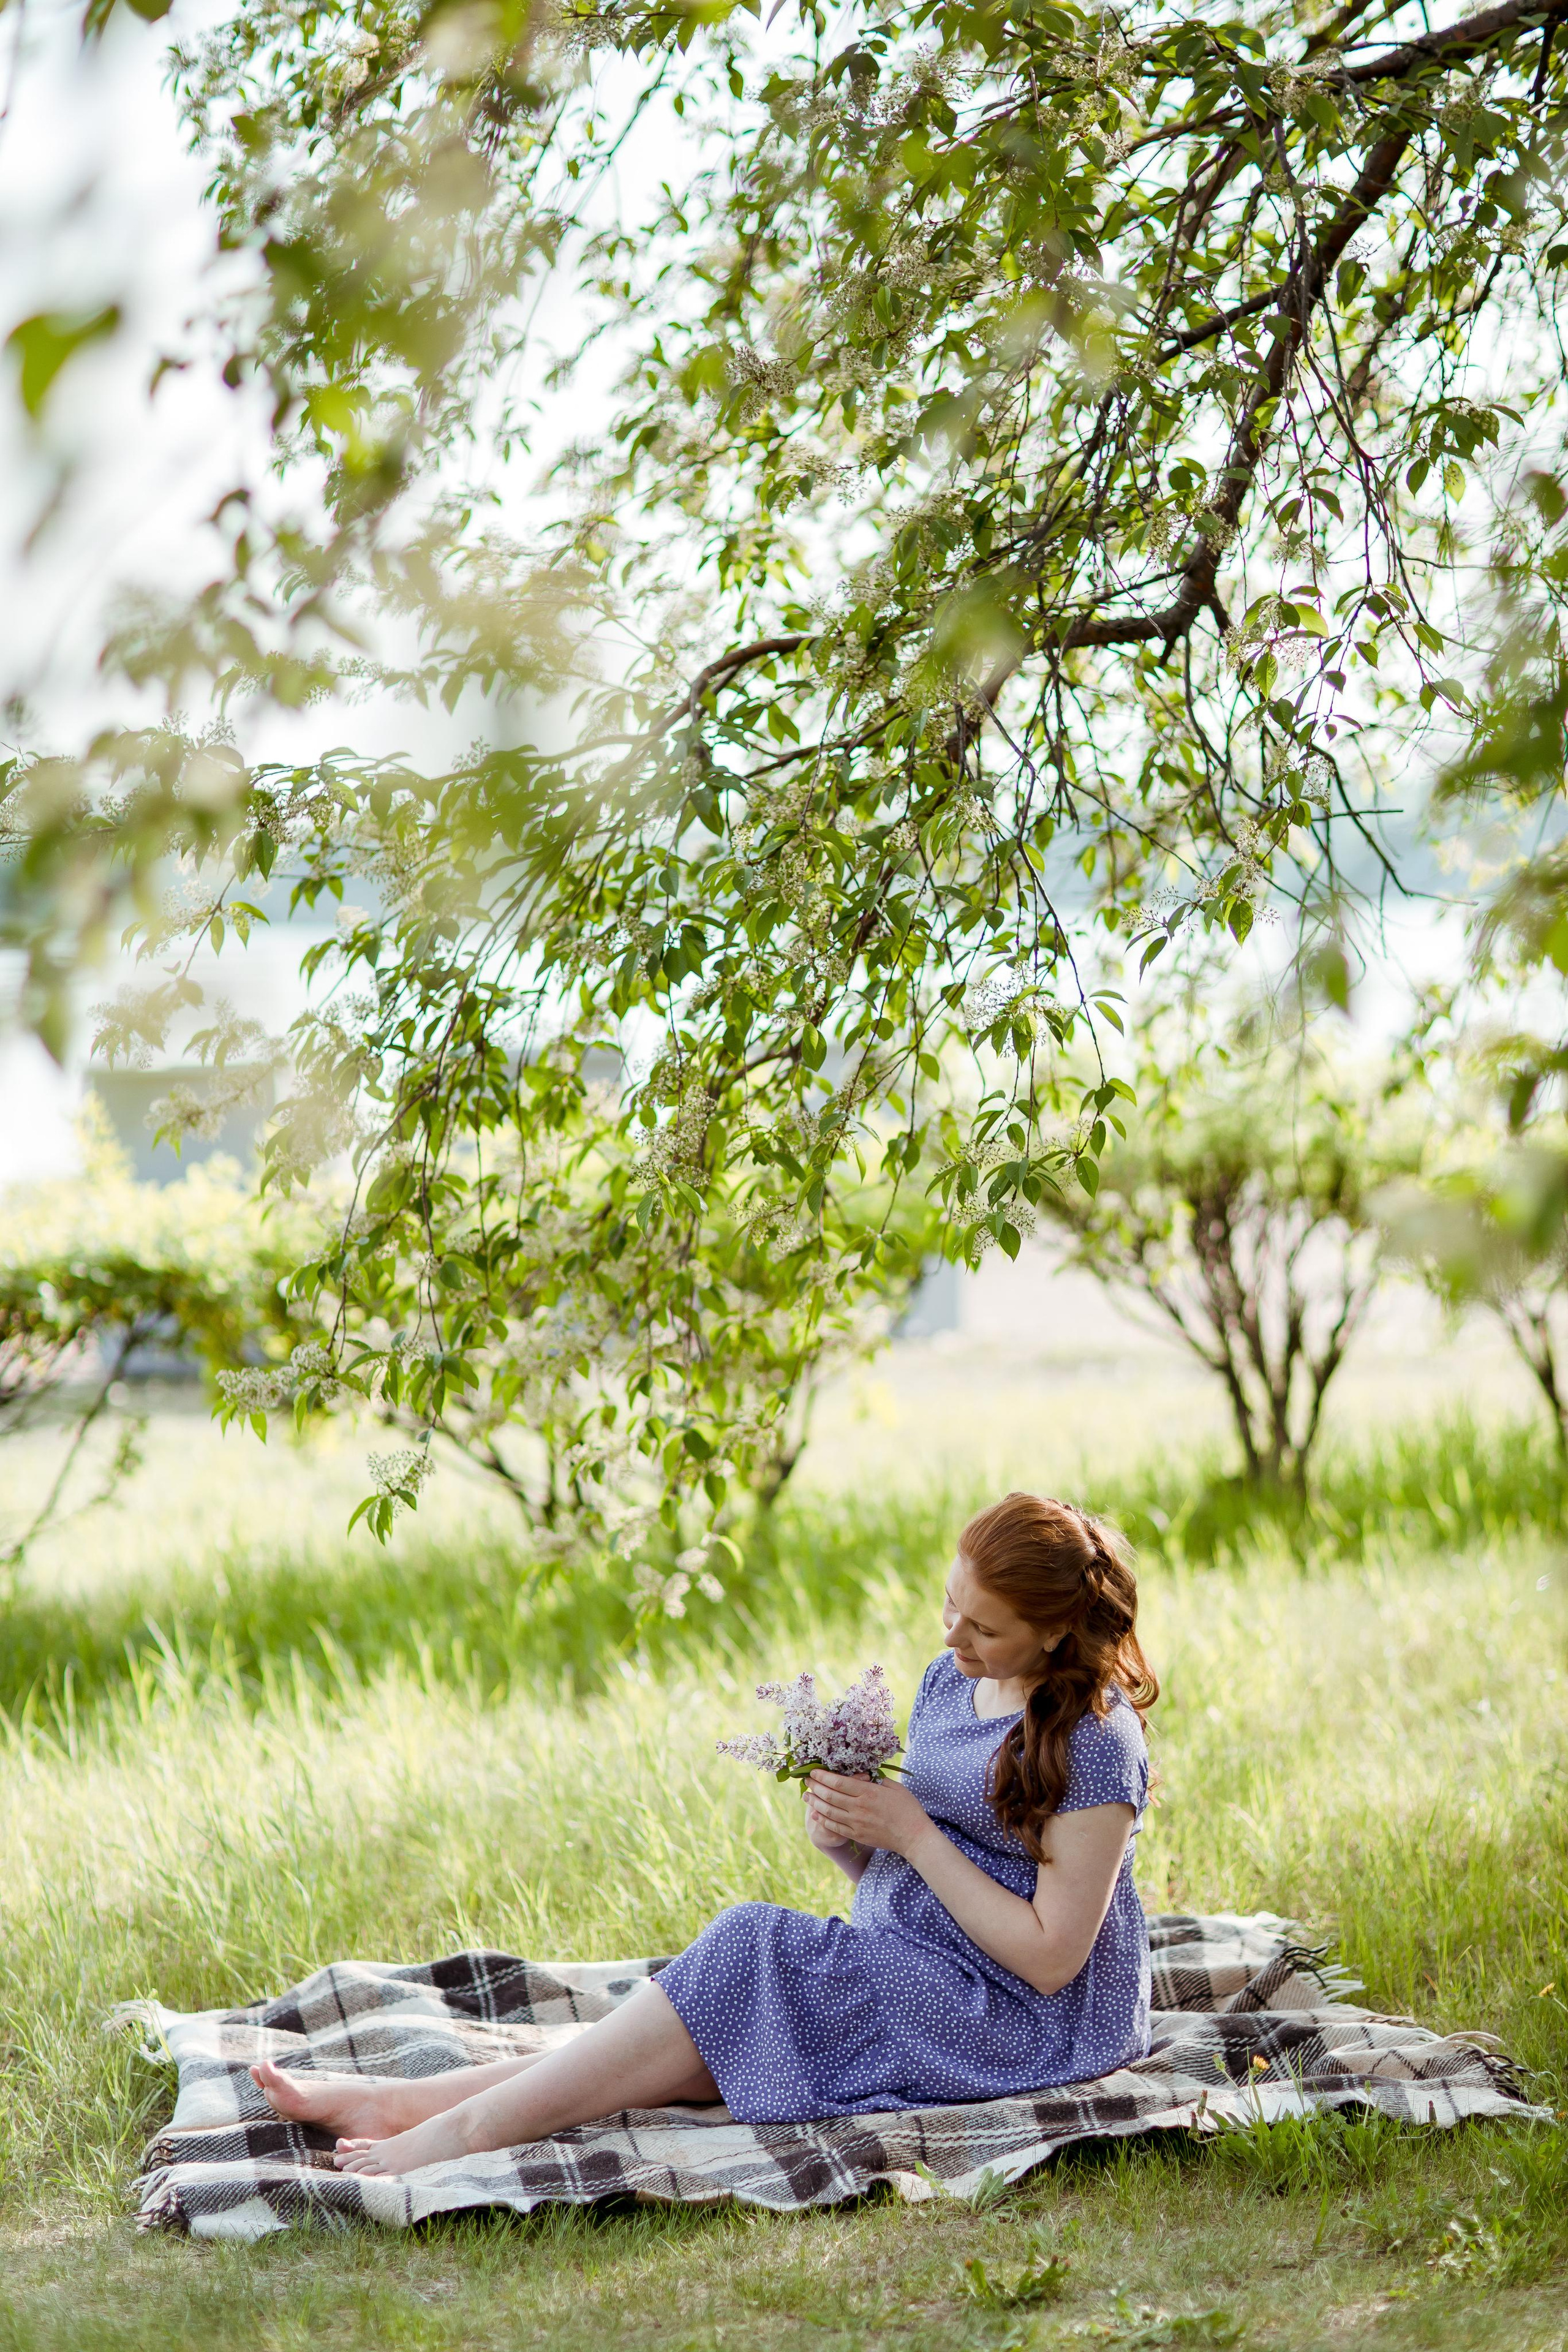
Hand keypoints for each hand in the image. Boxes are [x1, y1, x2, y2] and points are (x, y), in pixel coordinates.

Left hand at [804, 1770, 932, 1859]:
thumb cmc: (908, 1809)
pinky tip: (816, 1814)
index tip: (814, 1771)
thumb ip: (877, 1779)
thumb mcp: (895, 1787)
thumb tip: (864, 1773)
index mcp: (868, 1792)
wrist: (913, 1836)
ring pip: (829, 1811)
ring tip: (806, 1796)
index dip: (824, 1776)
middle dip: (816, 1787)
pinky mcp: (857, 1835)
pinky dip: (823, 1820)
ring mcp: (856, 1823)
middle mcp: (859, 1807)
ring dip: (815, 1803)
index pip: (839, 1782)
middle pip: (830, 1796)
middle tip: (806, 1781)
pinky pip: (835, 1827)